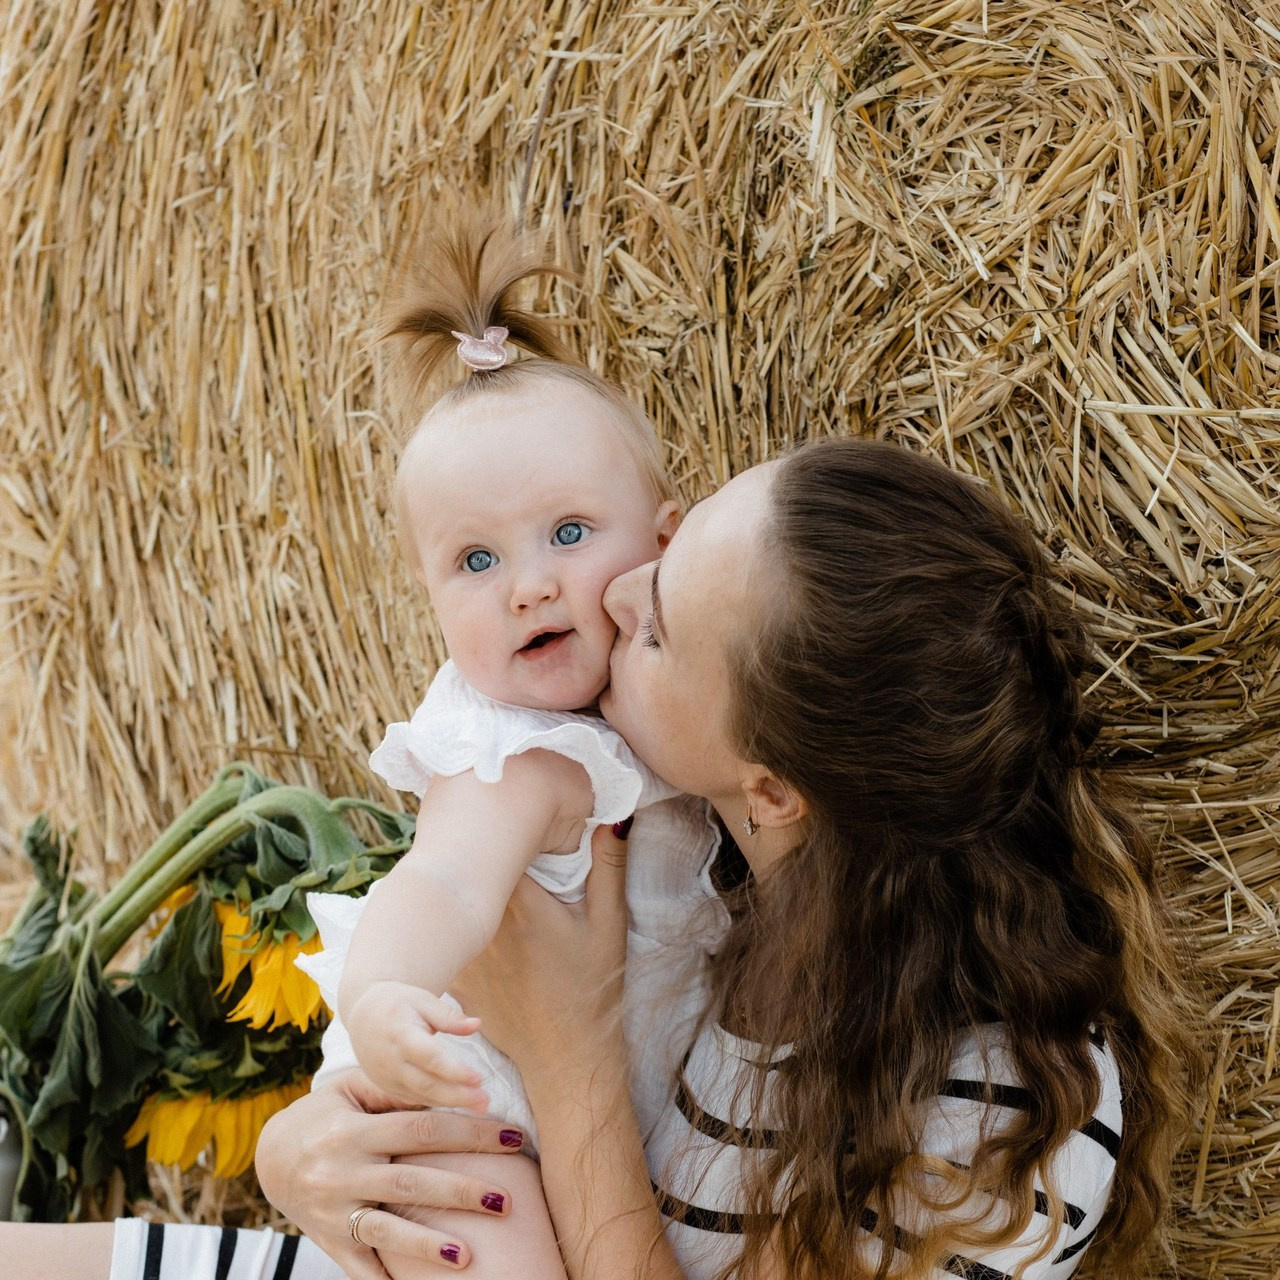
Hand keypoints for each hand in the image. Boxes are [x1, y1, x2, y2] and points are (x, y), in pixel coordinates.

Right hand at [256, 1069, 524, 1278]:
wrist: (269, 1155)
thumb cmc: (325, 1114)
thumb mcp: (352, 1090)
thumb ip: (395, 1091)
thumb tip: (450, 1089)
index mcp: (354, 1130)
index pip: (422, 1130)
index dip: (470, 1132)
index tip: (513, 1136)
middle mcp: (343, 1172)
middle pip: (411, 1183)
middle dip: (462, 1192)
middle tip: (508, 1200)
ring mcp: (334, 1211)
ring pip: (386, 1231)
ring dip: (427, 1246)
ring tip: (468, 1256)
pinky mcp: (329, 1240)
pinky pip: (359, 1266)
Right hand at [346, 979, 487, 1109]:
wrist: (363, 1015)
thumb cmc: (398, 1003)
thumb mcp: (422, 1000)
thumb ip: (449, 1016)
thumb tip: (477, 1024)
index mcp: (400, 1034)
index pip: (429, 1056)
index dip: (454, 1070)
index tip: (479, 1078)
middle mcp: (390, 1060)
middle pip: (426, 1083)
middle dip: (457, 1095)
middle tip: (485, 1101)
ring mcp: (386, 1078)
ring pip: (421, 1095)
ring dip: (451, 1103)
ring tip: (481, 1107)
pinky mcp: (387, 1087)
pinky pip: (413, 1099)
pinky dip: (437, 1104)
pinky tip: (460, 1105)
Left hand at [452, 824, 629, 1097]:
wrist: (565, 1056)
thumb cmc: (591, 987)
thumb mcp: (609, 923)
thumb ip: (609, 866)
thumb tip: (615, 819)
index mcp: (521, 899)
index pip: (498, 843)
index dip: (506, 829)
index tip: (516, 825)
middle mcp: (484, 921)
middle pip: (471, 869)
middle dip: (484, 855)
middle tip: (498, 845)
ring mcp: (466, 950)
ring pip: (455, 902)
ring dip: (465, 889)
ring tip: (474, 880)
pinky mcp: (456, 975)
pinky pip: (449, 937)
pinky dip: (455, 926)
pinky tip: (467, 926)